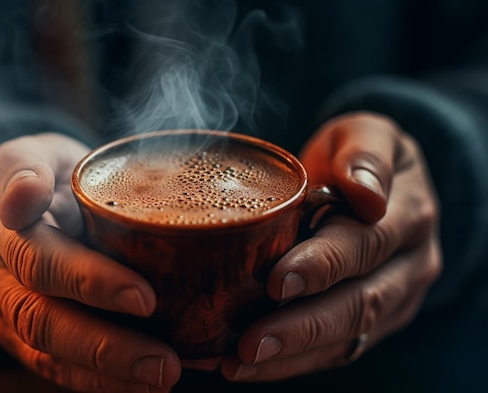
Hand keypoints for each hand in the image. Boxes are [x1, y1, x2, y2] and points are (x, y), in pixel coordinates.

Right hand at [0, 133, 180, 391]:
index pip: (39, 258)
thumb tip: (24, 196)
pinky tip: (141, 386)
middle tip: (164, 360)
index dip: (88, 281)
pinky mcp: (16, 334)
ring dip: (105, 372)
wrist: (22, 197)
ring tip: (161, 377)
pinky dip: (98, 381)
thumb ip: (27, 166)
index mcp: (0, 224)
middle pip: (41, 318)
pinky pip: (52, 367)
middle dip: (104, 343)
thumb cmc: (45, 173)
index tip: (144, 297)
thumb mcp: (35, 152)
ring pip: (45, 352)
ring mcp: (1, 309)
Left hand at [220, 112, 441, 380]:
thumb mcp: (366, 133)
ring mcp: (395, 299)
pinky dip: (292, 363)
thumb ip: (365, 152)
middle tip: (250, 340)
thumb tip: (366, 191)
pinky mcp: (374, 322)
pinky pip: (337, 350)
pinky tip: (247, 366)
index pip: (365, 244)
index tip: (276, 281)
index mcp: (409, 214)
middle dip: (302, 325)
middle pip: (359, 302)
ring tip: (238, 362)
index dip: (323, 265)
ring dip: (292, 354)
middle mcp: (409, 264)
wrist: (377, 185)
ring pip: (347, 337)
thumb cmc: (356, 154)